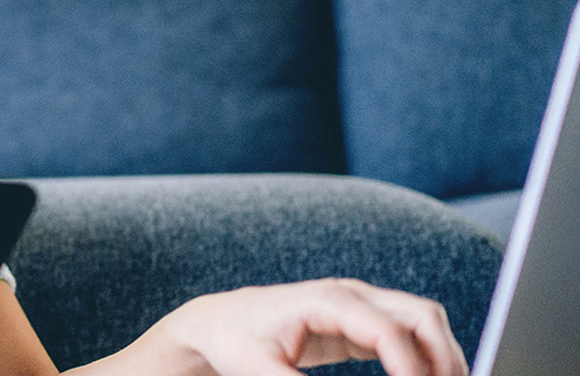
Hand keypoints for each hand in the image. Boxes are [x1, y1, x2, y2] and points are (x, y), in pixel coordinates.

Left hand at [152, 279, 467, 375]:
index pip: (389, 330)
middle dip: (445, 357)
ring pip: (423, 321)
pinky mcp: (357, 323)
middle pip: (422, 315)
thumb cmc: (234, 341)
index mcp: (327, 299)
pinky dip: (425, 357)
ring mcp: (358, 304)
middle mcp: (350, 294)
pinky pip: (407, 334)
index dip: (412, 369)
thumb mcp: (259, 369)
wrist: (218, 322)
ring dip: (442, 355)